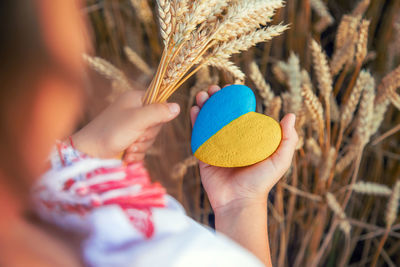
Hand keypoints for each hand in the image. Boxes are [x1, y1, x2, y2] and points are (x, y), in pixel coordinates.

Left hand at [72, 90, 179, 161]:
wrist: (89, 154)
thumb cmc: (111, 132)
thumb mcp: (137, 119)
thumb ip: (158, 112)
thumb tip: (178, 106)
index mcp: (136, 99)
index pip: (161, 103)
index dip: (159, 115)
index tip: (148, 122)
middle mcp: (135, 112)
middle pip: (158, 124)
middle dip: (147, 135)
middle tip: (134, 136)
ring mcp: (132, 128)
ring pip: (151, 139)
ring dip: (141, 146)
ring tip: (127, 146)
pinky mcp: (129, 143)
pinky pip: (144, 150)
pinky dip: (136, 154)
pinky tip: (126, 154)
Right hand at [190, 85, 297, 213]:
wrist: (238, 201)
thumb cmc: (261, 182)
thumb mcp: (279, 161)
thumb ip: (287, 140)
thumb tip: (290, 115)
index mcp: (247, 138)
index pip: (239, 114)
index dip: (234, 100)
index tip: (231, 89)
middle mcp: (231, 140)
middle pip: (221, 115)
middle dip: (216, 100)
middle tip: (213, 89)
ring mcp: (216, 146)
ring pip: (208, 121)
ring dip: (204, 106)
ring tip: (202, 95)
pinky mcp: (204, 154)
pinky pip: (198, 135)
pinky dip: (195, 121)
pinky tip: (195, 109)